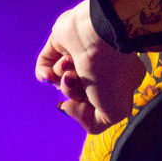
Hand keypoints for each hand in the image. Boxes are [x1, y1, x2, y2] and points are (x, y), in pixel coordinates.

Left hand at [36, 0, 144, 132]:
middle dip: (74, 92)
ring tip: (70, 67)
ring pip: (60, 80)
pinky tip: (48, 74)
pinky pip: (44, 66)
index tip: (89, 105)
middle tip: (78, 81)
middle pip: (77, 93)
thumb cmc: (111, 74)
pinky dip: (43, 73)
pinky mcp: (60, 43)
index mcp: (118, 80)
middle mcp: (98, 66)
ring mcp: (79, 53)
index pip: (97, 104)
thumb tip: (67, 107)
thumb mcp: (116, 112)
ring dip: (62, 79)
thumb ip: (94, 124)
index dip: (89, 110)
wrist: (98, 37)